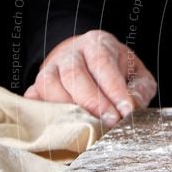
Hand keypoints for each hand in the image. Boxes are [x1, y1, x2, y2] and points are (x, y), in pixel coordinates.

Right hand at [24, 30, 156, 127]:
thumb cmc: (118, 72)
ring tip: (89, 126)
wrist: (90, 64)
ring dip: (69, 109)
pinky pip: (32, 99)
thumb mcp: (137, 75)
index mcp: (97, 44)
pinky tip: (61, 127)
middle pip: (73, 74)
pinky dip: (42, 113)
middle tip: (110, 122)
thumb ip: (139, 90)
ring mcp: (49, 69)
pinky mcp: (36, 87)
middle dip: (93, 102)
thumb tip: (133, 108)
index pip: (102, 63)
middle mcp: (70, 53)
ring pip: (49, 85)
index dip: (114, 89)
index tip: (126, 111)